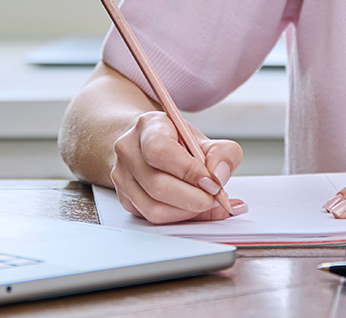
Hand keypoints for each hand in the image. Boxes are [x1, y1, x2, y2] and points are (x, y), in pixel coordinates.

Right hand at [112, 111, 247, 223]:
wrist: (148, 145)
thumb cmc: (176, 142)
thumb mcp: (204, 140)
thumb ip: (223, 154)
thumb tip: (219, 177)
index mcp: (148, 127)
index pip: (160, 151)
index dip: (189, 171)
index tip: (213, 182)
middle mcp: (128, 151)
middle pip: (157, 186)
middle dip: (194, 198)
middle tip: (215, 198)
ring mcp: (122, 177)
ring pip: (154, 209)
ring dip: (188, 212)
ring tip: (207, 203)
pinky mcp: (125, 199)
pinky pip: (153, 218)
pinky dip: (180, 217)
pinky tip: (195, 210)